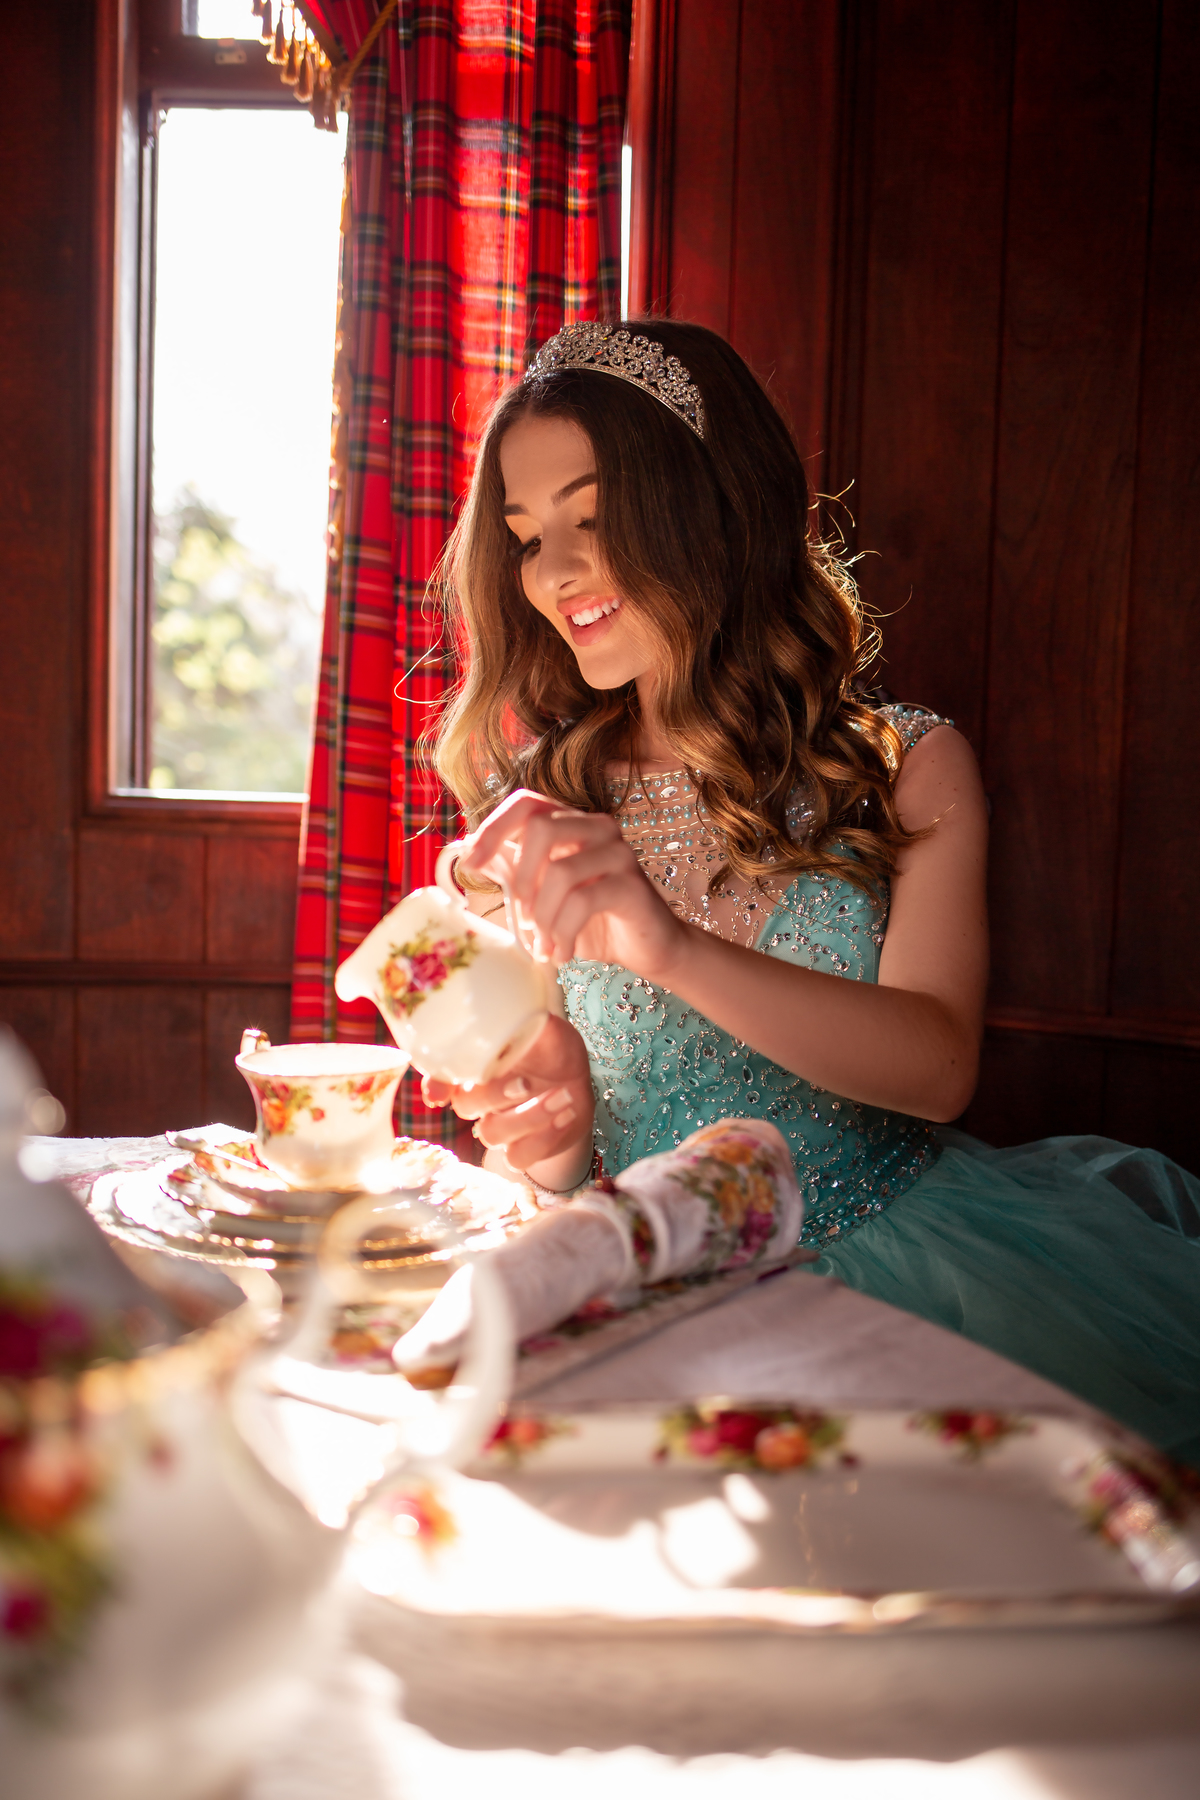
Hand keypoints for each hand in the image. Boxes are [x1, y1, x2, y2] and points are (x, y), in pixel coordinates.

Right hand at [421, 1013, 593, 1177]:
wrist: (576, 1083)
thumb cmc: (553, 1050)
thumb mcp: (547, 1030)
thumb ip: (531, 1022)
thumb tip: (516, 1012)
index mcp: (478, 1065)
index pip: (442, 1075)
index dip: (436, 1085)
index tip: (439, 1093)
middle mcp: (481, 1098)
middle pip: (466, 1106)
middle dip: (495, 1096)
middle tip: (526, 1082)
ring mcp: (499, 1127)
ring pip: (491, 1134)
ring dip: (530, 1117)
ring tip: (564, 1095)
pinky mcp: (519, 1151)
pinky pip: (518, 1158)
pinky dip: (544, 1139)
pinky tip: (566, 1115)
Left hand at [457, 789, 688, 979]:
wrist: (646, 950)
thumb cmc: (593, 921)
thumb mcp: (542, 896)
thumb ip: (512, 870)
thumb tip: (469, 849)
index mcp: (572, 824)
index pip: (526, 803)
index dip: (493, 828)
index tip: (472, 864)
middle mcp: (597, 828)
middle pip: (540, 829)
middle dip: (521, 881)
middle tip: (525, 920)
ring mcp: (618, 853)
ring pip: (559, 872)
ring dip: (543, 919)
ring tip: (545, 946)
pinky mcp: (632, 885)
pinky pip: (583, 902)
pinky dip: (563, 934)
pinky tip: (563, 953)